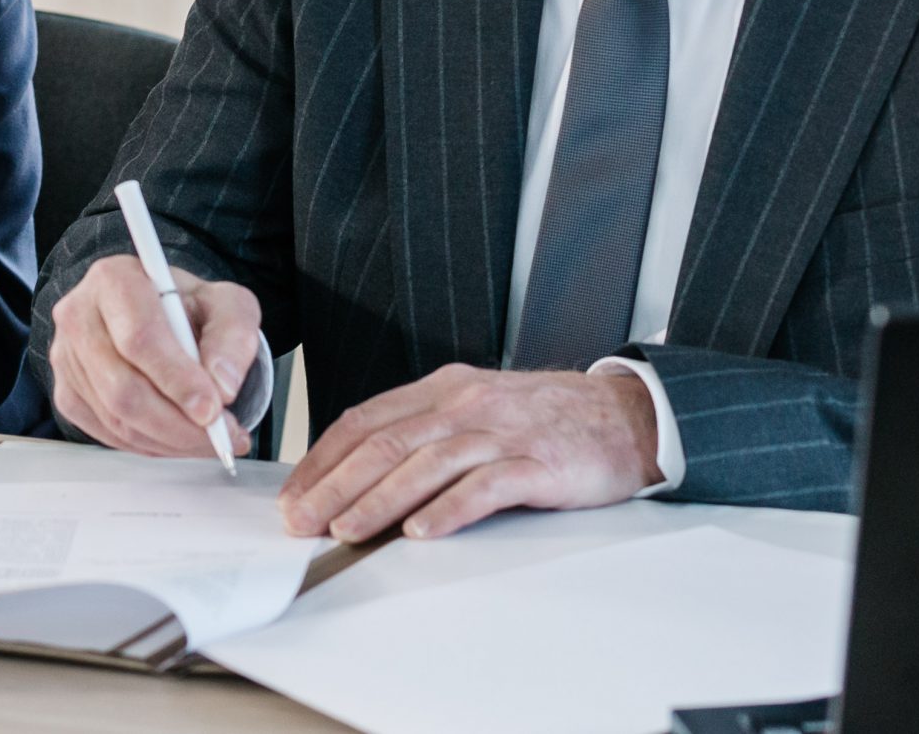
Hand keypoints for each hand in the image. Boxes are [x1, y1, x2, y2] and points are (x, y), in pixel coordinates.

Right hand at [46, 253, 259, 457]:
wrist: (160, 317)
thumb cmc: (188, 307)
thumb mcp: (227, 304)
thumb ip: (233, 336)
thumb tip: (223, 385)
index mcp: (114, 279)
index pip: (140, 338)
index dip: (177, 379)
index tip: (212, 409)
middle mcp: (79, 315)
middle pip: (124, 388)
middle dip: (178, 423)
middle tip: (220, 436)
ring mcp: (66, 358)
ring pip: (117, 418)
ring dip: (169, 440)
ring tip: (209, 439)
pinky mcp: (67, 393)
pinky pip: (108, 434)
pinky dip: (150, 445)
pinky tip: (178, 436)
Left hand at [278, 364, 658, 542]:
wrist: (624, 414)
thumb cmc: (545, 418)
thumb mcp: (476, 407)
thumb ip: (425, 430)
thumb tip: (361, 472)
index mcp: (443, 388)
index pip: (366, 420)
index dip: (323, 458)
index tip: (294, 493)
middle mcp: (466, 403)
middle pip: (386, 443)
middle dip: (335, 484)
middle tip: (301, 520)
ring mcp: (502, 432)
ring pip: (425, 464)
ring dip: (377, 500)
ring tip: (345, 530)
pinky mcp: (537, 464)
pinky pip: (485, 487)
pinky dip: (448, 510)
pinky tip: (421, 531)